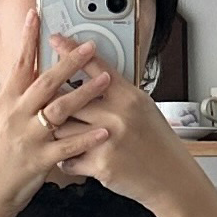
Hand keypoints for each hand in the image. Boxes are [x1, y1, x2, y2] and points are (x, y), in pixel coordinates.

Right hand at [0, 11, 109, 216]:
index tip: (36, 16)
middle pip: (46, 82)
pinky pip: (68, 147)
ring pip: (60, 109)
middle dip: (70, 62)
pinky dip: (87, 138)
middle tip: (90, 46)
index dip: (27, 39)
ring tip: (105, 80)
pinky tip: (104, 130)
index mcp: (6, 104)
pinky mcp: (40, 160)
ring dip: (85, 93)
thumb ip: (15, 100)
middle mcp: (17, 116)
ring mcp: (29, 138)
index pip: (19, 65)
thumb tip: (25, 77)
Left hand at [49, 36, 202, 216]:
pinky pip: (69, 159)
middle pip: (70, 98)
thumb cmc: (157, 142)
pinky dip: (66, 159)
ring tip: (57, 134)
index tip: (55, 40)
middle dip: (55, 101)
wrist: (171, 177)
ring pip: (64, 129)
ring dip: (57, 133)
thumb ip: (119, 93)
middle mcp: (118, 115)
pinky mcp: (101, 165)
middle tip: (45, 102)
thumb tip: (95, 78)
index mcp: (128, 97)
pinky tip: (69, 157)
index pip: (95, 66)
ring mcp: (108, 140)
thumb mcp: (143, 108)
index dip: (71, 51)